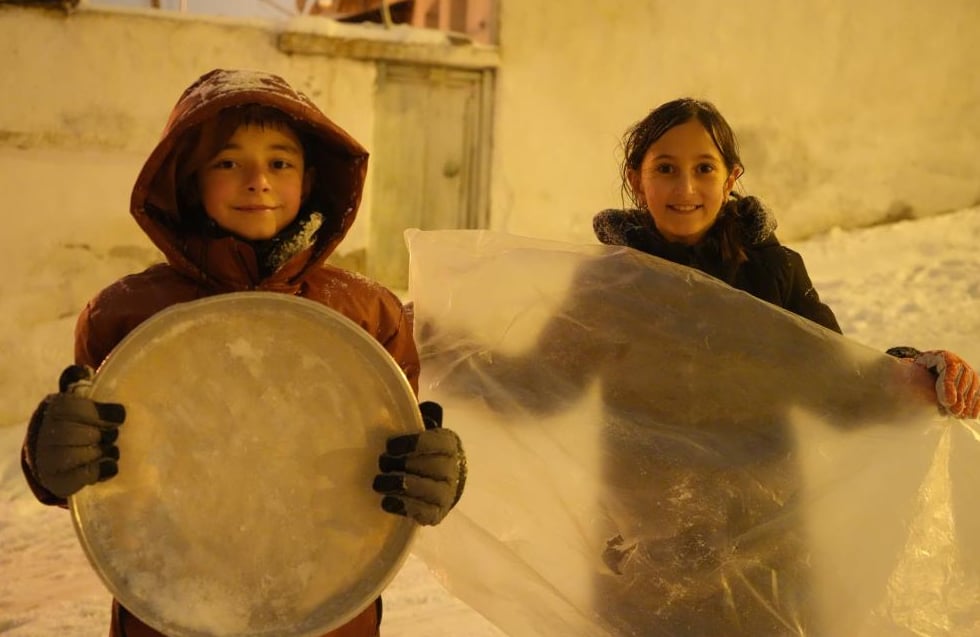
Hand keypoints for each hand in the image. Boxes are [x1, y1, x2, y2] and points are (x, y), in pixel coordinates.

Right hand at [24, 365, 125, 497]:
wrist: (52, 452)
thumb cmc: (74, 420)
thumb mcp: (75, 398)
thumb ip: (79, 383)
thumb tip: (83, 370)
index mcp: (55, 409)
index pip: (73, 409)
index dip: (101, 413)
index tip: (120, 416)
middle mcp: (47, 434)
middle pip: (82, 435)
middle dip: (103, 435)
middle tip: (113, 434)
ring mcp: (50, 460)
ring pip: (84, 456)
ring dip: (104, 451)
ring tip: (110, 448)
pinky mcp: (59, 481)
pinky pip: (84, 477)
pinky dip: (102, 470)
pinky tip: (109, 465)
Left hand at [373, 401, 465, 525]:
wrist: (441, 484)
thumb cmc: (424, 452)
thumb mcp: (422, 431)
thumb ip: (415, 418)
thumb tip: (403, 399)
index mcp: (448, 444)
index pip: (437, 442)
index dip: (413, 443)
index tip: (390, 445)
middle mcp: (452, 469)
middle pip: (430, 467)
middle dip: (402, 465)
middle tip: (381, 462)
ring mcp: (447, 493)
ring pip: (427, 490)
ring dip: (400, 485)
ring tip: (379, 482)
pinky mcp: (438, 513)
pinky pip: (424, 513)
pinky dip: (404, 507)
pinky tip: (387, 501)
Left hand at [889, 347, 979, 418]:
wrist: (929, 372)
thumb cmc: (918, 372)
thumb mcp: (914, 369)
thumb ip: (911, 372)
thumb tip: (908, 371)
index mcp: (942, 356)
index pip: (949, 367)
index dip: (949, 385)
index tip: (947, 402)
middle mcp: (958, 363)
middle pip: (963, 379)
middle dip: (958, 398)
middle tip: (953, 412)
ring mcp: (968, 373)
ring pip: (972, 387)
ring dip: (967, 403)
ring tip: (959, 416)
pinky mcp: (974, 383)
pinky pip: (978, 393)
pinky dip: (975, 405)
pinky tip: (970, 415)